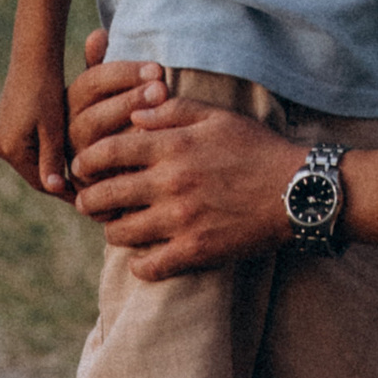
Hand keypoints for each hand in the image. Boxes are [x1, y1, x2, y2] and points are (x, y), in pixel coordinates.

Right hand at [0, 45, 74, 198]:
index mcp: (10, 149)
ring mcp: (2, 135)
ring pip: (33, 160)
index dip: (65, 191)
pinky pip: (30, 147)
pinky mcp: (8, 124)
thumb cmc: (46, 89)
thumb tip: (53, 188)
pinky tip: (67, 151)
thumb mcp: (52, 126)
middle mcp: (1, 145)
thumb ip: (51, 158)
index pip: (41, 182)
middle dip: (59, 182)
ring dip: (54, 166)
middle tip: (87, 191)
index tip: (88, 197)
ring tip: (82, 175)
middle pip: (35, 173)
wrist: (33, 57)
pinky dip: (47, 151)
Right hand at [66, 24, 163, 168]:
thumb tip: (97, 34)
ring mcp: (77, 163)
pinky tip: (160, 143)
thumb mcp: (107, 92)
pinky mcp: (92, 188)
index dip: (123, 74)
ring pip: (102, 144)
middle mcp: (67, 135)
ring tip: (164, 112)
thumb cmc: (115, 121)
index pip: (89, 85)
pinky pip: (112, 173)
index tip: (156, 68)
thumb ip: (100, 67)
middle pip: (92, 116)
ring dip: (134, 127)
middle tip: (162, 87)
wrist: (120, 174)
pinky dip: (136, 157)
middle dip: (130, 99)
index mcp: (68, 105)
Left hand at [71, 89, 296, 278]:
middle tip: (89, 201)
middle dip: (89, 199)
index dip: (85, 160)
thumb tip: (133, 114)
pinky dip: (140, 264)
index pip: (108, 152)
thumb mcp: (216, 117)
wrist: (297, 191)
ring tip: (119, 225)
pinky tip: (143, 257)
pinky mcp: (196, 250)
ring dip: (113, 230)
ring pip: (120, 233)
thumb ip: (171, 110)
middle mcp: (171, 182)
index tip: (81, 167)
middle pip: (104, 195)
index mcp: (173, 146)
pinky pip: (149, 266)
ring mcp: (181, 219)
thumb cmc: (257, 148)